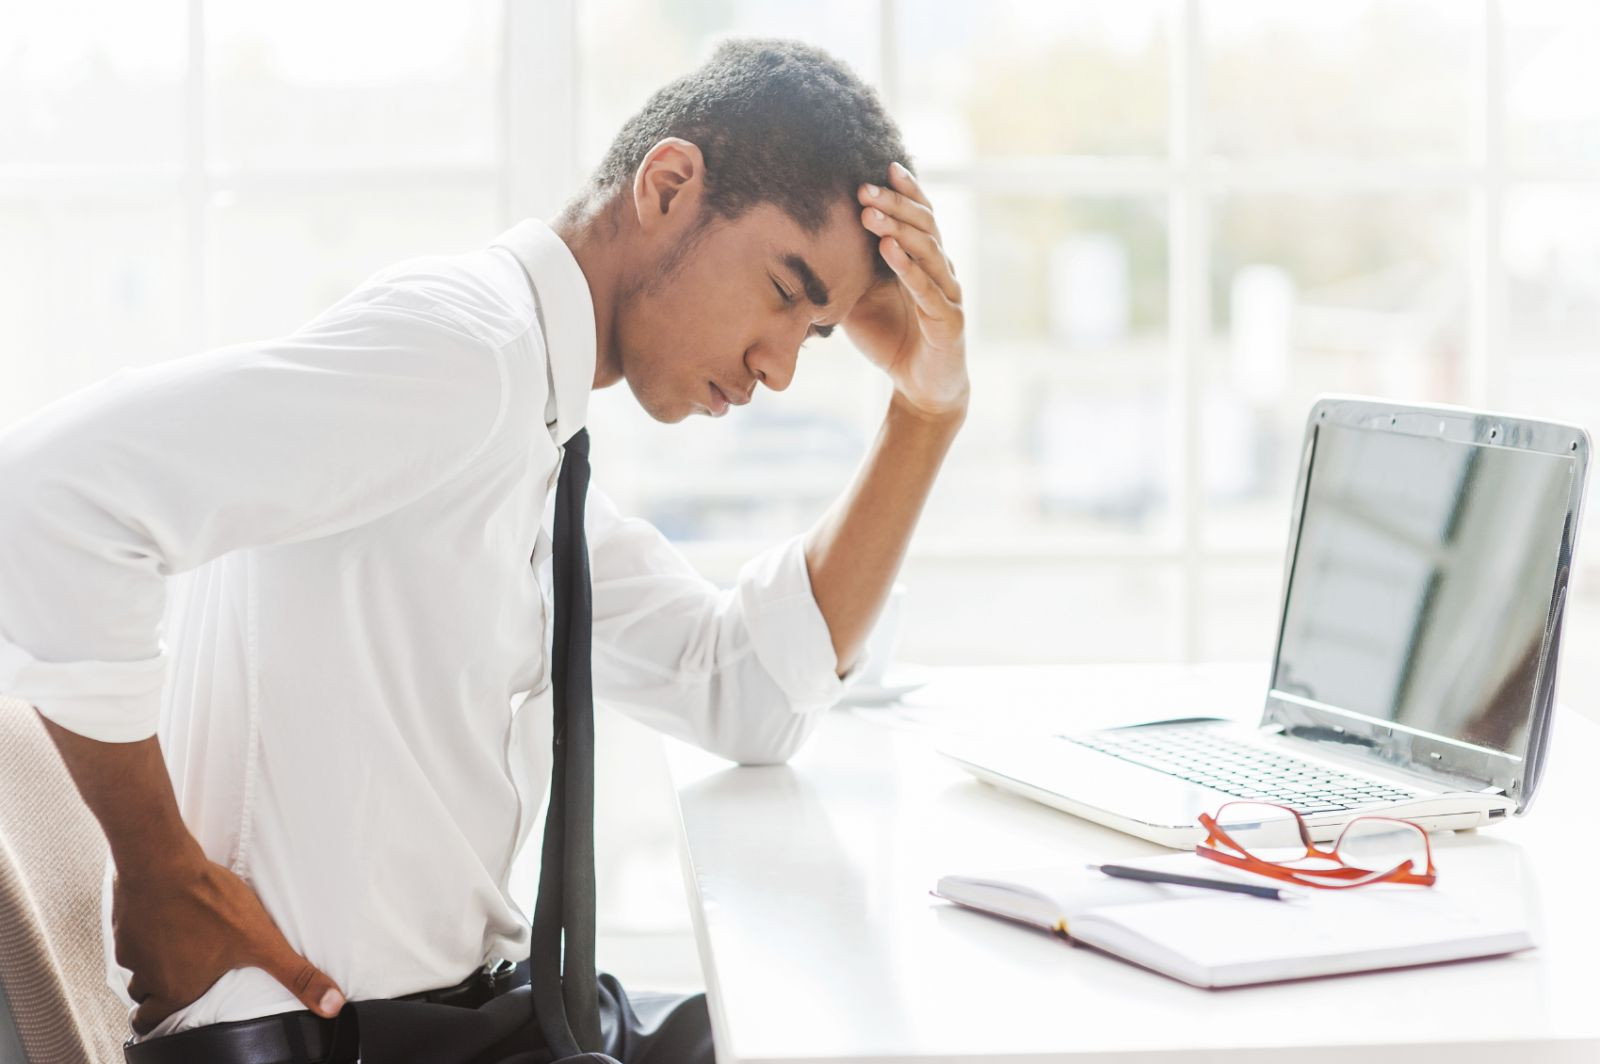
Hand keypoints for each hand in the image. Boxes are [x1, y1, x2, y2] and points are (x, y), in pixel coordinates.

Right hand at [113, 853, 344, 1035]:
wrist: (163, 861)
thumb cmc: (210, 902)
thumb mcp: (263, 941)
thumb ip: (296, 976)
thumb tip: (331, 1005)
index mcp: (176, 989)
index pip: (152, 1021)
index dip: (160, 1018)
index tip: (173, 1011)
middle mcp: (147, 974)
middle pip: (145, 995)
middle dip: (160, 989)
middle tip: (183, 973)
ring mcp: (130, 947)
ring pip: (138, 964)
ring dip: (155, 956)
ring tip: (182, 939)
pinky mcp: (122, 920)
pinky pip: (131, 932)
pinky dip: (146, 927)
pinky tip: (168, 911)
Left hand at [843, 161, 968, 419]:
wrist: (919, 388)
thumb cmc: (890, 338)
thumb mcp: (859, 298)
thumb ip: (846, 270)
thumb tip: (806, 244)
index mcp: (924, 260)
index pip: (920, 217)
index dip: (907, 191)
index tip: (884, 165)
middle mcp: (941, 270)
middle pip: (924, 226)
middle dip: (894, 205)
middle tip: (864, 188)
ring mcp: (947, 295)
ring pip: (928, 252)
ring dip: (898, 230)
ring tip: (871, 214)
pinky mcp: (948, 322)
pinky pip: (928, 291)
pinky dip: (909, 269)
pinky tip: (889, 251)